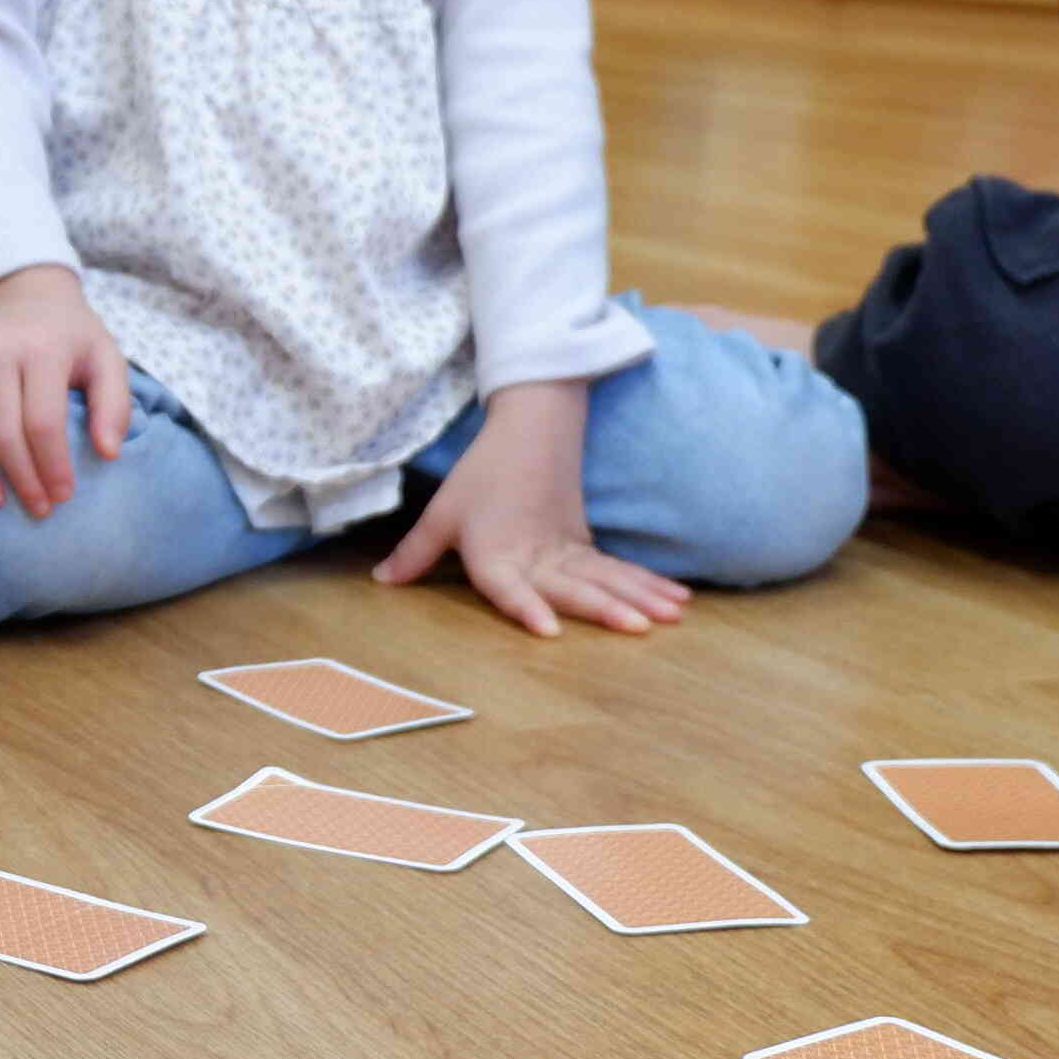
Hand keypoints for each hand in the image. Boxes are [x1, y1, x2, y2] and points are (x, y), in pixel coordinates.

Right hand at [0, 263, 128, 516]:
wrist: (25, 292)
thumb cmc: (69, 336)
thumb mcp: (106, 358)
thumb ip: (115, 404)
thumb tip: (109, 453)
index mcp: (42, 350)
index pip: (43, 422)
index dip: (51, 465)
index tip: (63, 496)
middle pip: (2, 430)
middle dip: (19, 477)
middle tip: (36, 508)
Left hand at [371, 380, 689, 637]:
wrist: (528, 428)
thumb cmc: (479, 476)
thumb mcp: (441, 514)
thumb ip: (415, 553)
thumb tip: (381, 581)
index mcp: (494, 552)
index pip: (507, 585)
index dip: (525, 606)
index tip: (548, 629)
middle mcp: (535, 555)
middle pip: (573, 583)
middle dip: (607, 606)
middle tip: (639, 627)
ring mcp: (565, 548)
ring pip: (605, 576)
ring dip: (639, 595)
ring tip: (672, 615)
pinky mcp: (583, 542)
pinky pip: (616, 567)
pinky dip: (646, 582)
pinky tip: (676, 599)